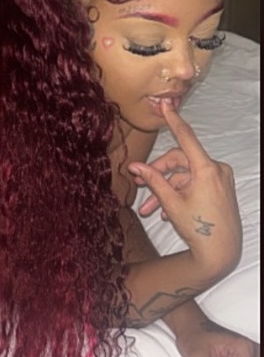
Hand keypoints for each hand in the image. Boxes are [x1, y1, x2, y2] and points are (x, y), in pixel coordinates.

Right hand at [128, 101, 241, 283]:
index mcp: (206, 168)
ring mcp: (220, 179)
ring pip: (184, 177)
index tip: (165, 104)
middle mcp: (216, 170)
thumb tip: (135, 167)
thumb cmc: (198, 228)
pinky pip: (194, 185)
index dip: (173, 120)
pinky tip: (163, 212)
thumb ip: (153, 181)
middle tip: (139, 185)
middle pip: (179, 161)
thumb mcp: (171, 203)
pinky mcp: (220, 189)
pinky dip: (178, 194)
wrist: (221, 251)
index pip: (185, 137)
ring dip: (164, 190)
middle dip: (157, 174)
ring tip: (147, 209)